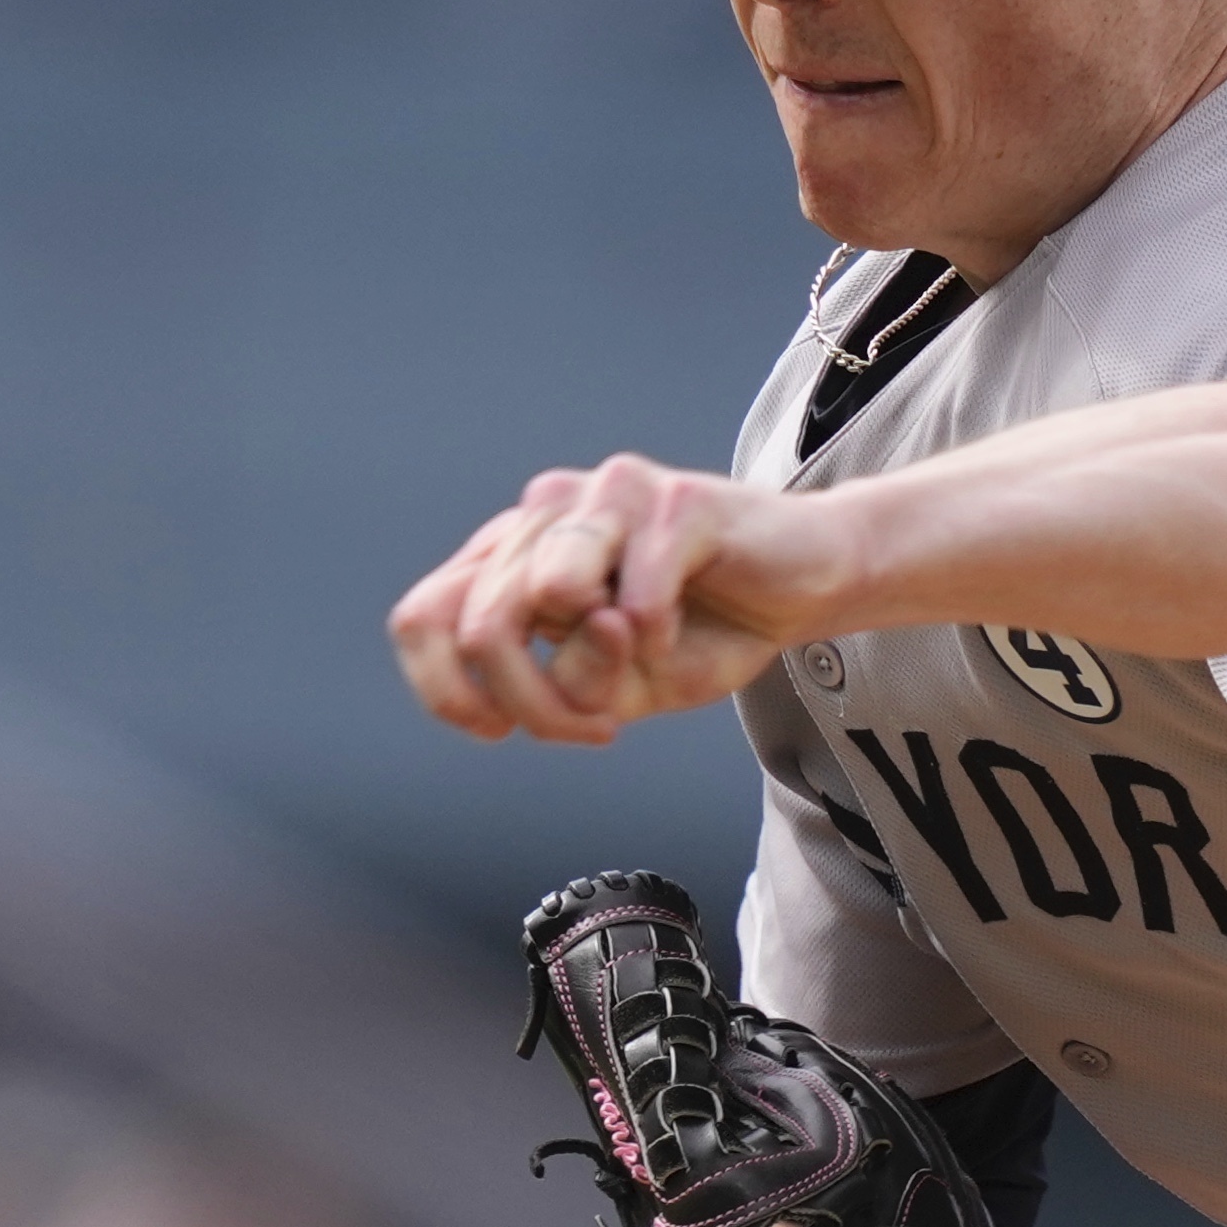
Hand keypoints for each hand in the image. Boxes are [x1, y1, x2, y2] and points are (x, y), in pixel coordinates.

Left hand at [392, 453, 854, 745]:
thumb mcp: (614, 687)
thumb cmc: (700, 628)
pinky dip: (659, 639)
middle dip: (535, 702)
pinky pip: (636, 597)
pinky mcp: (672, 498)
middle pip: (482, 625)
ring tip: (641, 668)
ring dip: (596, 666)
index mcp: (511, 553)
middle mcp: (543, 512)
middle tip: (595, 728)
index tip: (499, 731)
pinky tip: (681, 631)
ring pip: (547, 595)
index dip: (446, 690)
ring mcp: (604, 495)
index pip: (424, 616)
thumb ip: (559, 687)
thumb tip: (554, 651)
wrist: (803, 583)